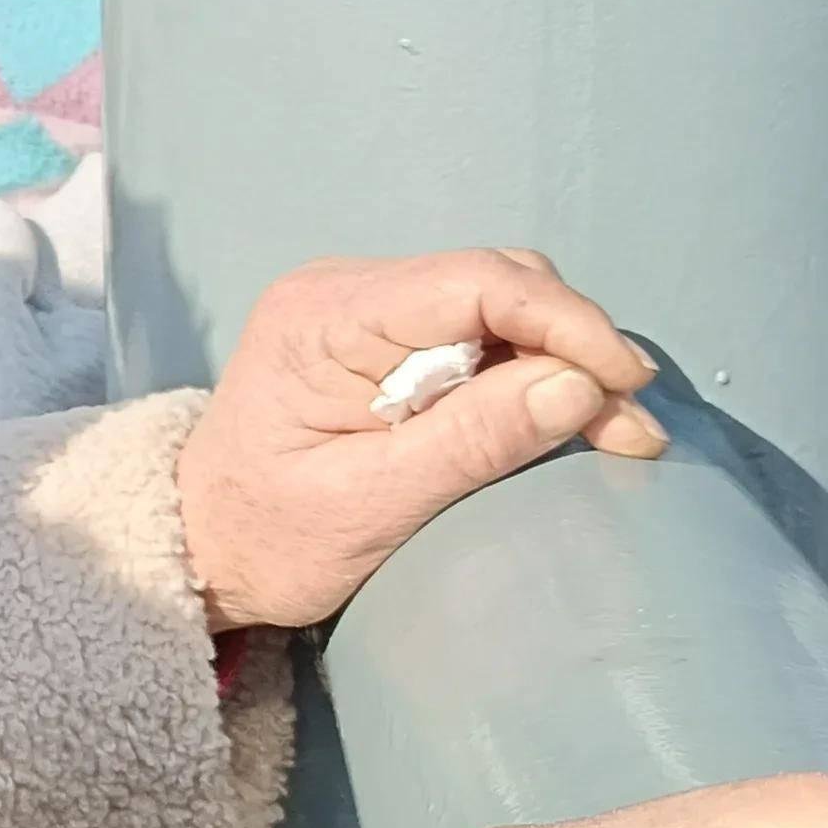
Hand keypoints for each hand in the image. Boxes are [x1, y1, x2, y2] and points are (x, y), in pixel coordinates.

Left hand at [174, 248, 661, 631]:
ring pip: (498, 302)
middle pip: (496, 281)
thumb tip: (579, 385)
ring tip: (610, 433)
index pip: (474, 281)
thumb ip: (471, 443)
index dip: (565, 324)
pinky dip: (530, 370)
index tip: (626, 385)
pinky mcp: (382, 335)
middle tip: (627, 430)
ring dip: (561, 360)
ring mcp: (363, 306)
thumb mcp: (369, 508)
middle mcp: (344, 289)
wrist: (201, 547)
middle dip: (574, 346)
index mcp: (323, 318)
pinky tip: (563, 419)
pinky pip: (477, 330)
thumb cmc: (268, 539)